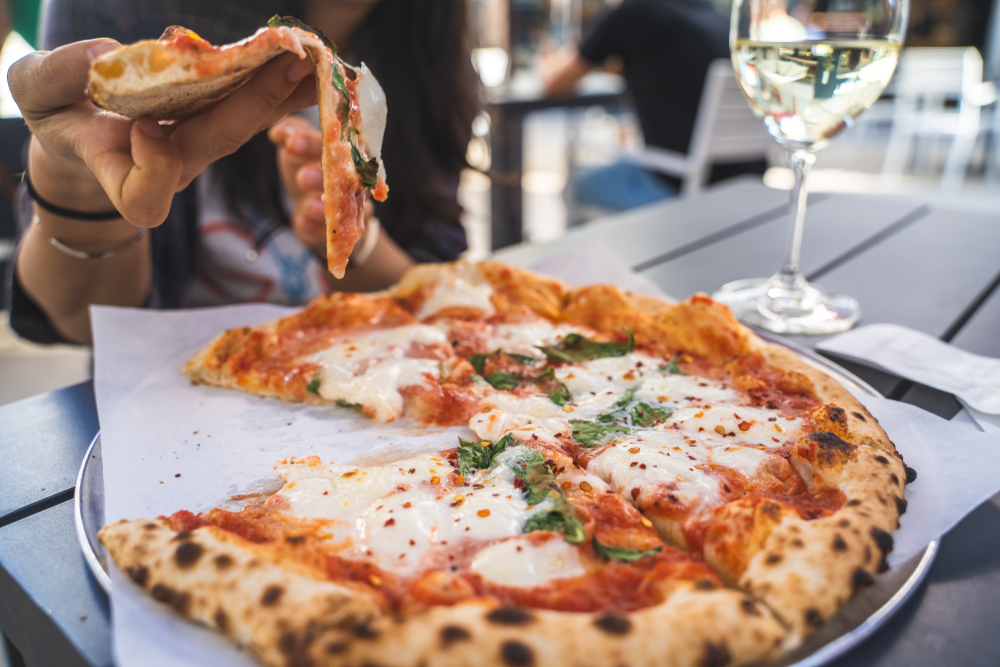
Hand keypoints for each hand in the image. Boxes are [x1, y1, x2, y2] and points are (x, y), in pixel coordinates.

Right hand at [9, 38, 317, 226]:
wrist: (80, 124)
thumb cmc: (56, 112)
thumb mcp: (36, 93)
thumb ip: (57, 78)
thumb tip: (106, 55)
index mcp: (122, 172)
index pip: (144, 197)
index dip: (153, 170)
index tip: (142, 132)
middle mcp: (172, 163)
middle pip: (219, 141)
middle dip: (258, 102)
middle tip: (294, 65)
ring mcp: (198, 142)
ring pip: (246, 121)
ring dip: (284, 89)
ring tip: (319, 60)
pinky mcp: (214, 119)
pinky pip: (251, 103)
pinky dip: (277, 81)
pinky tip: (302, 59)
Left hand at [269, 115, 374, 258]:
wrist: (311, 208)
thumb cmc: (308, 167)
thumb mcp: (298, 147)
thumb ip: (291, 132)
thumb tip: (278, 133)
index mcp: (342, 151)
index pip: (332, 143)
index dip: (310, 142)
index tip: (290, 144)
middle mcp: (352, 178)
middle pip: (342, 178)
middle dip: (322, 177)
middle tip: (303, 176)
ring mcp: (348, 207)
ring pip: (341, 209)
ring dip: (323, 206)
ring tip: (309, 205)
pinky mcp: (338, 231)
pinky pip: (330, 231)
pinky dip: (315, 228)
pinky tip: (303, 223)